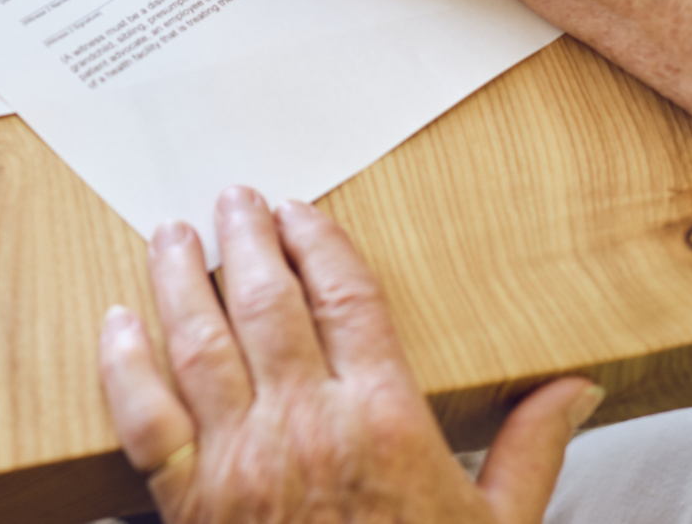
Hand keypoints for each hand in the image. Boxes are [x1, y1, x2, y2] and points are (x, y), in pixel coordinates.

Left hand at [99, 187, 602, 523]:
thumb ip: (529, 450)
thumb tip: (574, 386)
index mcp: (385, 422)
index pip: (346, 299)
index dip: (318, 241)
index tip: (299, 210)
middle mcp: (306, 428)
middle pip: (266, 302)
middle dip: (246, 238)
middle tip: (232, 197)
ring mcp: (239, 463)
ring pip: (197, 341)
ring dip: (181, 278)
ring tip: (174, 235)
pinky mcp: (188, 503)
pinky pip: (142, 416)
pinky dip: (122, 363)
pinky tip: (116, 323)